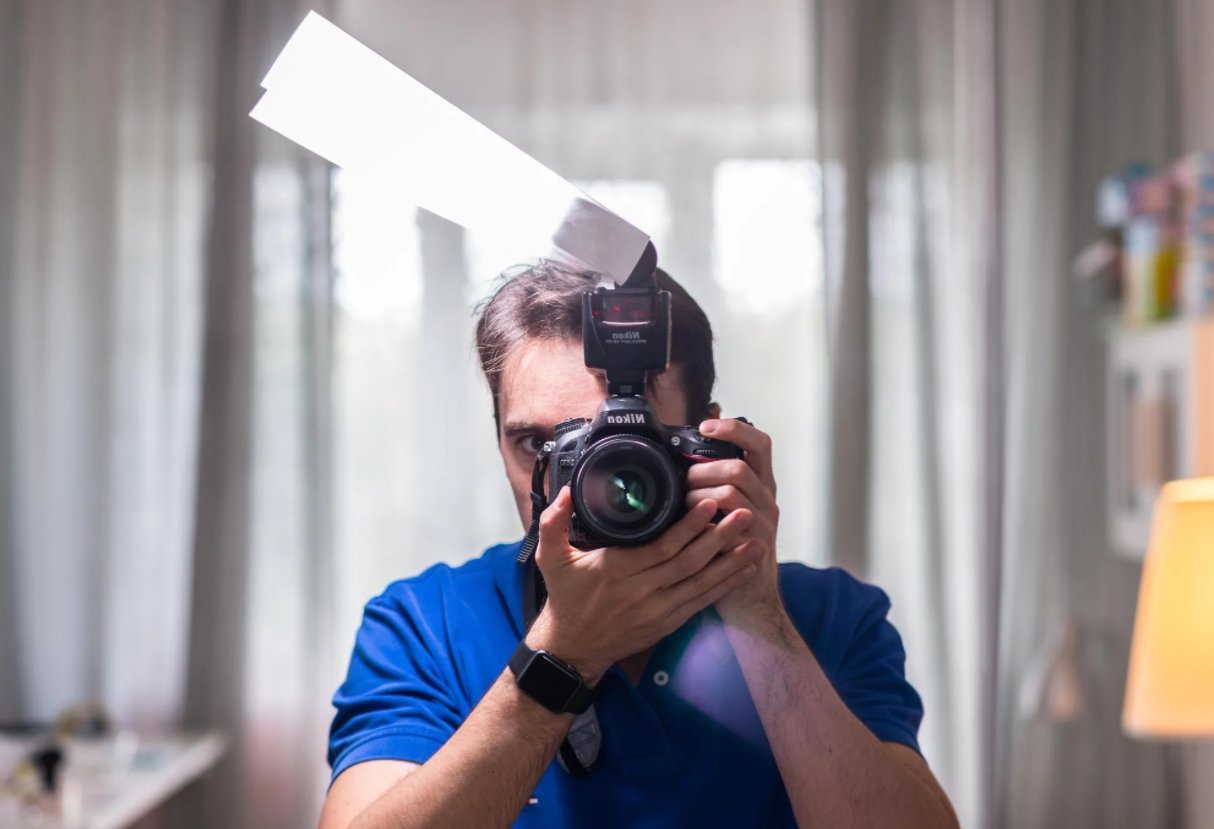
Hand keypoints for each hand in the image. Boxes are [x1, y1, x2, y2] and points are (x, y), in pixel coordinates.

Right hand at [527, 487, 761, 683]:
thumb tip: (567, 492)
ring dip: (731, 562)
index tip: (709, 505)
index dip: (688, 527)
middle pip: (689, 562)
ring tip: (756, 540)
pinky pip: (702, 602)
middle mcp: (641, 591)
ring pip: (701, 583)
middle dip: (720, 538)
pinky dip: (725, 585)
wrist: (572, 648)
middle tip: (744, 514)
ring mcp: (657, 610)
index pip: (661, 547)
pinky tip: (745, 569)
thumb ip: (553, 523)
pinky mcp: (667, 623)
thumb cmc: (565, 598)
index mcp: (617, 570)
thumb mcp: (550, 559)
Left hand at [686, 418, 780, 620]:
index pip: (759, 442)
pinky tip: (692, 526)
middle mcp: (766, 499)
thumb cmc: (727, 549)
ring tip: (684, 506)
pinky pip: (728, 524)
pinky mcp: (754, 546)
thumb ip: (712, 482)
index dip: (734, 429)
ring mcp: (763, 523)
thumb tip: (683, 452)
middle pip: (740, 466)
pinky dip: (705, 521)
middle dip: (704, 470)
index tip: (706, 426)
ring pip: (731, 491)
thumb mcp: (725, 510)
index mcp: (760, 484)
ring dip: (700, 494)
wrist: (747, 598)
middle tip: (684, 482)